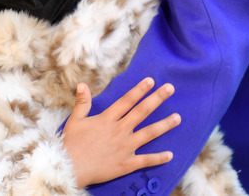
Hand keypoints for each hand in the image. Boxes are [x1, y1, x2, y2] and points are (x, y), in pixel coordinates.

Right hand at [62, 78, 179, 186]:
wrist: (70, 167)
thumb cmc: (71, 144)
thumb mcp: (75, 120)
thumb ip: (83, 102)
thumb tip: (83, 84)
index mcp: (107, 119)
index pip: (127, 100)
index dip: (139, 89)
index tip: (151, 80)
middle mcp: (119, 130)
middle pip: (142, 111)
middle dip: (157, 99)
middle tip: (170, 89)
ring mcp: (125, 147)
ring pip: (149, 134)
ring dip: (164, 125)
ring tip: (178, 118)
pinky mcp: (126, 163)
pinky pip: (146, 160)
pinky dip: (158, 158)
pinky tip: (170, 155)